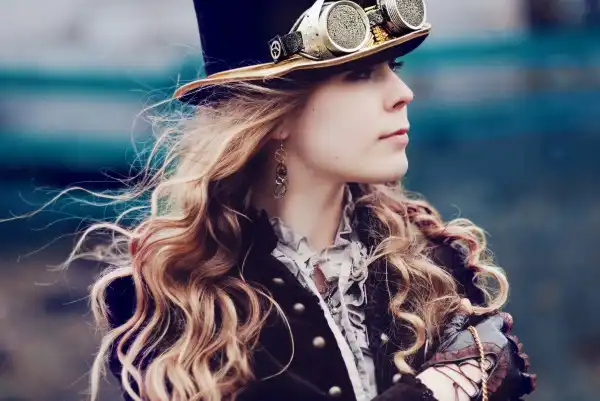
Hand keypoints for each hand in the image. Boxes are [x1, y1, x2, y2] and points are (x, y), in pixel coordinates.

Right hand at [420, 302, 535, 399]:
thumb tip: (466, 301)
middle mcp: (508, 346)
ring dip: (513, 362)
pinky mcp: (518, 385)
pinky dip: (521, 381)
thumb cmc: (448, 359)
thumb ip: (460, 316)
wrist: (454, 387)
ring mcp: (514, 366)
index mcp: (492, 330)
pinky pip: (527, 381)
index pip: (503, 320)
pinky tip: (511, 383)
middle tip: (491, 355)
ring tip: (500, 369)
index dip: (498, 324)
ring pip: (521, 360)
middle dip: (504, 345)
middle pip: (512, 341)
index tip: (492, 329)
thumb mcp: (450, 334)